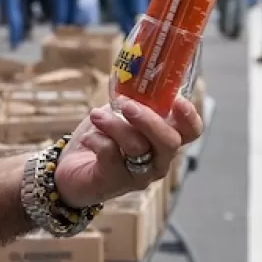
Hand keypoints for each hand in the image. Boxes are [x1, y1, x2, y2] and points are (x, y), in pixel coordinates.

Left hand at [54, 97, 202, 208]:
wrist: (70, 166)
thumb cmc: (101, 137)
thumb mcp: (118, 114)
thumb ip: (132, 102)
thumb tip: (135, 80)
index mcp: (164, 139)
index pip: (191, 132)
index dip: (190, 117)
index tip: (178, 100)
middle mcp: (158, 160)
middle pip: (169, 142)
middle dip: (148, 119)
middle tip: (126, 104)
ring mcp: (138, 175)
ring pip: (137, 147)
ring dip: (114, 125)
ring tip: (96, 115)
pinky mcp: (114, 182)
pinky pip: (110, 154)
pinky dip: (96, 139)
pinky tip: (87, 137)